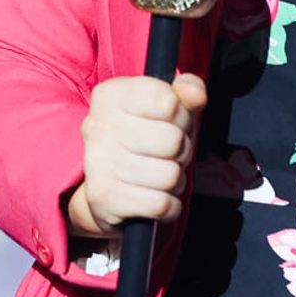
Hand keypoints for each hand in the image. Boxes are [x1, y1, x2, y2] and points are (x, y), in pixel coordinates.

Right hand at [67, 74, 208, 237]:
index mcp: (110, 95)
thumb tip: (197, 96)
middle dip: (181, 151)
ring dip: (175, 180)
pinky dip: (169, 205)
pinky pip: (161, 204)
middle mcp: (98, 126)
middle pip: (172, 141)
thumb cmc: (142, 139)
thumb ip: (186, 91)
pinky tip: (155, 195)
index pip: (168, 102)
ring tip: (160, 174)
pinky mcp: (103, 198)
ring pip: (169, 176)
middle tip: (168, 153)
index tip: (170, 122)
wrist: (107, 185)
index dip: (181, 116)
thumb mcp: (165, 107)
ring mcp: (98, 163)